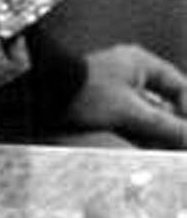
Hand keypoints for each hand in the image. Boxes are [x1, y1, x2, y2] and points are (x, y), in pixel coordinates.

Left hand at [66, 44, 186, 147]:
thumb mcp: (131, 111)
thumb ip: (167, 126)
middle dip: (175, 128)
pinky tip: (151, 152)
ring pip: (150, 115)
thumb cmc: (85, 93)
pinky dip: (144, 137)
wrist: (43, 95)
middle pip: (166, 103)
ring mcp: (118, 89)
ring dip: (160, 135)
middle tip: (180, 148)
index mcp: (140, 64)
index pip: (179, 86)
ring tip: (169, 153)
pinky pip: (134, 122)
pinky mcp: (106, 106)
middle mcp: (131, 73)